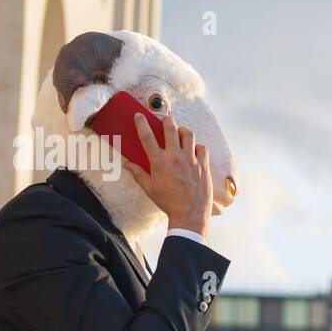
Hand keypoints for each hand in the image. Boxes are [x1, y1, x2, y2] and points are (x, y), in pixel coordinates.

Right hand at [128, 112, 212, 237]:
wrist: (190, 214)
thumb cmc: (168, 202)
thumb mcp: (149, 188)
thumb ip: (138, 173)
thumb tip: (127, 164)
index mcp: (159, 163)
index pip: (147, 137)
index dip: (142, 123)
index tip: (139, 115)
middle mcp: (175, 158)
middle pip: (171, 129)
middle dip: (167, 120)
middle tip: (165, 120)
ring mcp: (191, 160)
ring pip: (188, 135)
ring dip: (183, 130)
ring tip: (180, 132)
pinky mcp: (203, 166)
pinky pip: (202, 148)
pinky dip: (198, 146)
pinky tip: (194, 150)